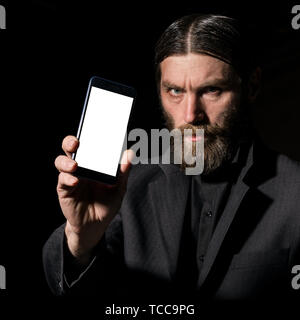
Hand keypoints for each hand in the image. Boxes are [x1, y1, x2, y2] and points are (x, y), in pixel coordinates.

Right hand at [54, 135, 132, 263]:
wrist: (95, 226)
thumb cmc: (106, 204)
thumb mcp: (119, 188)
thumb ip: (123, 172)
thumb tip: (130, 153)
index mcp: (93, 163)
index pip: (89, 145)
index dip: (89, 135)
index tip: (93, 126)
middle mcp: (80, 167)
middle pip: (70, 149)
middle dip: (70, 141)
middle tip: (76, 142)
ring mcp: (71, 177)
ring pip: (62, 162)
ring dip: (66, 161)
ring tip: (75, 165)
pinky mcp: (64, 190)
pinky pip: (62, 181)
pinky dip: (68, 179)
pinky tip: (75, 181)